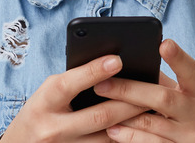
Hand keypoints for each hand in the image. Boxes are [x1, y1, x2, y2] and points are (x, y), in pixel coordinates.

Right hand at [1, 55, 147, 141]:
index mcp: (44, 102)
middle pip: (98, 116)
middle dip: (128, 103)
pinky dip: (124, 137)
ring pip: (107, 137)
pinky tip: (139, 128)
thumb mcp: (49, 91)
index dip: (94, 72)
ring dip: (132, 123)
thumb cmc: (41, 109)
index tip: (118, 60)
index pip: (70, 84)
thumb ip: (75, 81)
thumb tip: (112, 66)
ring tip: (152, 109)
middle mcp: (53, 128)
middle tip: (151, 90)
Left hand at [93, 40, 194, 142]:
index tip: (164, 44)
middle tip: (102, 84)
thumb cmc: (185, 116)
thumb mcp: (182, 98)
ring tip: (100, 107)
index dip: (179, 58)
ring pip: (151, 123)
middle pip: (163, 98)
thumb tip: (129, 64)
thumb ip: (161, 83)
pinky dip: (129, 136)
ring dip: (123, 114)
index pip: (192, 72)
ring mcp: (190, 136)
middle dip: (130, 90)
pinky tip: (112, 130)